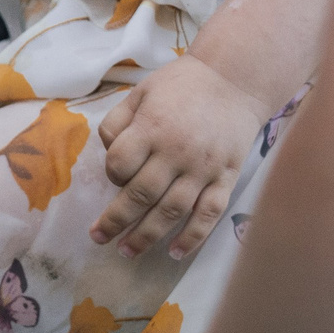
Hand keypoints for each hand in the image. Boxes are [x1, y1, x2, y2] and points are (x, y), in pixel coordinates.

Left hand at [92, 53, 269, 258]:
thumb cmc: (182, 85)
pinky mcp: (226, 178)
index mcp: (152, 127)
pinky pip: (209, 214)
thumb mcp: (141, 91)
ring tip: (127, 252)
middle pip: (141, 195)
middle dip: (116, 221)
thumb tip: (109, 153)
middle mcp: (177, 152)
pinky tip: (174, 252)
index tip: (116, 175)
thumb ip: (118, 122)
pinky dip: (192, 237)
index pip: (120, 163)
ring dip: (147, 235)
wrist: (234, 80)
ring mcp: (203, 168)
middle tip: (99, 238)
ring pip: (171, 211)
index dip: (111, 174)